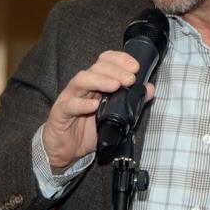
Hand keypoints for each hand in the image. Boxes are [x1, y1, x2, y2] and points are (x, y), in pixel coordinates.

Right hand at [41, 51, 154, 171]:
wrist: (68, 150)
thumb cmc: (89, 130)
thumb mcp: (115, 116)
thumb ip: (132, 102)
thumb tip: (149, 89)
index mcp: (96, 83)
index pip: (105, 62)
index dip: (119, 60)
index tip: (135, 67)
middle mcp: (83, 86)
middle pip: (96, 68)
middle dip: (115, 70)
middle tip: (130, 78)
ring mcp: (70, 97)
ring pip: (82, 80)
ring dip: (100, 80)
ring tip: (115, 86)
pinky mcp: (60, 112)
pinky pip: (69, 105)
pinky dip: (82, 104)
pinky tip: (94, 105)